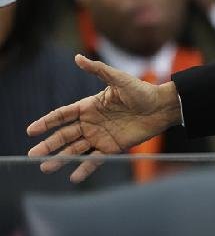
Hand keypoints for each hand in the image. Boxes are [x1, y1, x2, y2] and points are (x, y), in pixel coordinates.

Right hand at [26, 54, 181, 181]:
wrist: (162, 107)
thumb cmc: (141, 90)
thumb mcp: (118, 79)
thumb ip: (98, 70)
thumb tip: (77, 58)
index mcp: (89, 106)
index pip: (62, 115)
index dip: (46, 122)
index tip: (31, 130)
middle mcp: (91, 123)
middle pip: (64, 135)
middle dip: (48, 145)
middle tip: (32, 154)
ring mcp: (100, 136)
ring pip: (75, 149)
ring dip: (61, 158)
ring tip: (45, 167)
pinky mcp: (112, 147)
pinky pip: (95, 160)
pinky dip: (85, 168)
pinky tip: (73, 177)